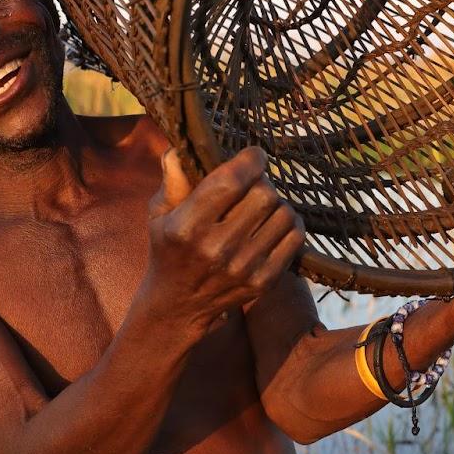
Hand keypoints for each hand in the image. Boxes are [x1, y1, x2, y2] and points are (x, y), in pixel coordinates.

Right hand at [134, 147, 305, 332]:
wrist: (179, 305)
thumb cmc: (169, 248)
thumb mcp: (159, 214)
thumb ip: (173, 180)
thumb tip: (179, 149)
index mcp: (187, 227)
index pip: (231, 181)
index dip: (250, 160)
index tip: (253, 156)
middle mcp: (216, 248)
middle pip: (264, 194)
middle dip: (261, 181)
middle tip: (253, 184)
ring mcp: (244, 267)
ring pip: (284, 213)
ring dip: (276, 202)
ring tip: (261, 205)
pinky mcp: (264, 281)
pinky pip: (295, 237)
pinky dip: (289, 223)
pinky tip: (273, 223)